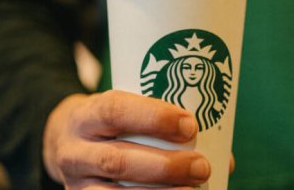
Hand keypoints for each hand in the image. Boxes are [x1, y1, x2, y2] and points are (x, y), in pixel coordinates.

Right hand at [43, 90, 208, 188]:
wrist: (67, 143)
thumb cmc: (115, 125)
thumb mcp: (127, 111)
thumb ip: (165, 126)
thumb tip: (225, 158)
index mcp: (87, 115)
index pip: (115, 110)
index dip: (153, 117)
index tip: (190, 125)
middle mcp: (75, 150)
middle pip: (116, 161)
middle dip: (164, 166)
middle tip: (202, 166)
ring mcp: (76, 182)